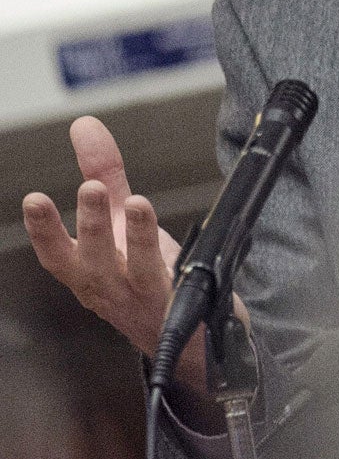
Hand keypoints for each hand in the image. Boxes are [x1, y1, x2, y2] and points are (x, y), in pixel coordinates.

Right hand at [21, 116, 245, 411]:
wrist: (182, 334)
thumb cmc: (139, 271)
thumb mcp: (118, 221)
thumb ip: (103, 172)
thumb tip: (83, 124)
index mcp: (87, 270)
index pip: (57, 254)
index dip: (44, 229)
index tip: (34, 199)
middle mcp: (110, 288)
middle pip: (94, 262)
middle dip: (91, 224)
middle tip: (93, 187)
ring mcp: (146, 300)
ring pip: (138, 271)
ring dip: (138, 238)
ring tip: (140, 203)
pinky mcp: (184, 304)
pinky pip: (182, 285)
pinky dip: (182, 266)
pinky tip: (183, 244)